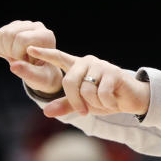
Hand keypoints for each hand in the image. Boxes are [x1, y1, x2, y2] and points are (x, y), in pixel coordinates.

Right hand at [0, 20, 62, 93]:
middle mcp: (35, 26)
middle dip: (11, 52)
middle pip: (10, 34)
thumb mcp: (40, 77)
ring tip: (17, 59)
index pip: (23, 39)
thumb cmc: (43, 74)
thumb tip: (13, 66)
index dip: (17, 52)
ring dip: (5, 51)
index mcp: (46, 36)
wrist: (39, 70)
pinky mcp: (12, 28)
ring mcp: (23, 25)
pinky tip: (11, 55)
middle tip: (20, 62)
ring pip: (2, 34)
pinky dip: (0, 49)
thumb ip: (28, 72)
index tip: (24, 58)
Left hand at [26, 46, 149, 117]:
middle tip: (84, 111)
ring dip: (94, 103)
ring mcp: (101, 65)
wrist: (131, 99)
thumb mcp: (84, 104)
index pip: (58, 57)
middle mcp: (87, 62)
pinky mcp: (113, 73)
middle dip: (76, 101)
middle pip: (69, 81)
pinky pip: (101, 93)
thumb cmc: (105, 99)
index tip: (29, 48)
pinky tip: (113, 101)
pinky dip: (106, 103)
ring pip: (86, 90)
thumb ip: (65, 105)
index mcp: (78, 67)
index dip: (44, 53)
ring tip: (104, 101)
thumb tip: (46, 112)